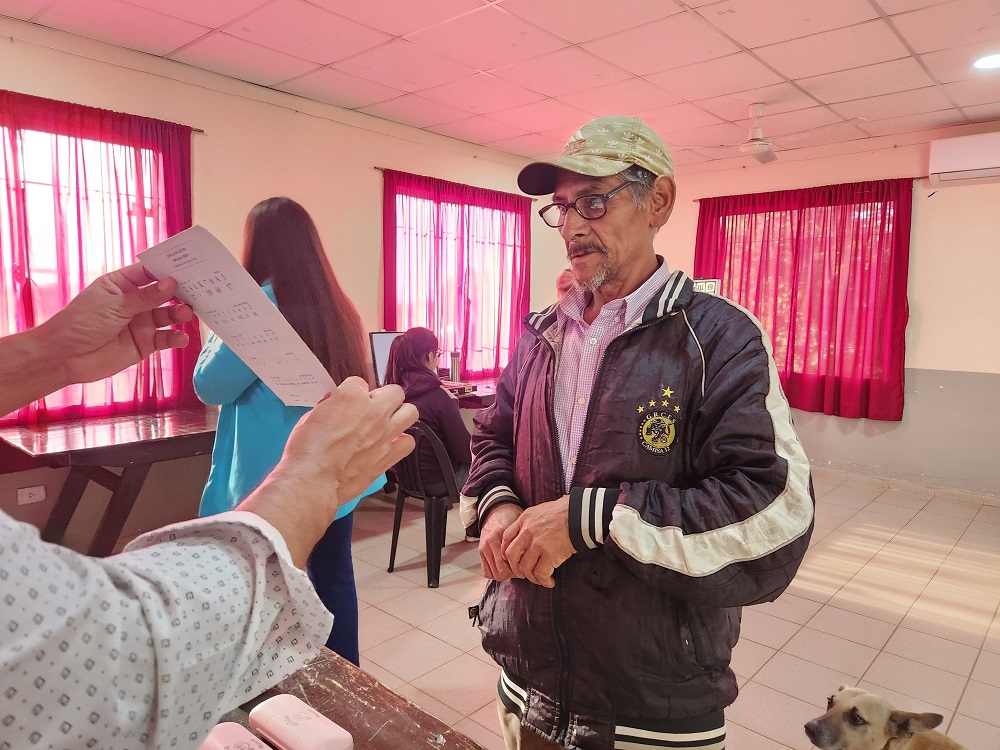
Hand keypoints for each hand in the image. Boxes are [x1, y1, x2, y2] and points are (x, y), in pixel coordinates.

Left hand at [40, 263, 192, 384]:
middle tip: (198, 290)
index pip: (149, 273)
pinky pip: (165, 338)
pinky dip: (175, 338)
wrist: (65, 358)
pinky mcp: (145, 343)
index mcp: (122, 285)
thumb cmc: (81, 324)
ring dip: (179, 314)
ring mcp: (140, 323)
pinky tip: (180, 337)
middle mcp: (133, 303)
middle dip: (180, 292)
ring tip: (187, 313)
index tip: (188, 267)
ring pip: (167, 316)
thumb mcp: (114, 305)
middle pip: (163, 294)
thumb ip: (145, 297)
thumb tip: (171, 282)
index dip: (167, 269)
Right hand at [241, 379, 417, 566]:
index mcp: (351, 397)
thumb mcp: (310, 417)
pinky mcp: (389, 455)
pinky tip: (389, 445)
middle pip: (394, 392)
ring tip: (387, 424)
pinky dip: (401, 442)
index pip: (360, 383)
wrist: (313, 480)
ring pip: (410, 412)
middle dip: (384, 398)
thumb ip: (329, 407)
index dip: (353, 393)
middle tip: (373, 409)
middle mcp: (374, 412)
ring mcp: (385, 433)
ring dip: (399, 415)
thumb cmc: (306, 450)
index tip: (348, 403)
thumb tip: (335, 405)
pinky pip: (408, 442)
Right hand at [479, 504, 522, 581]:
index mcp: (501, 534)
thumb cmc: (512, 517)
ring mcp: (484, 547)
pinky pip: (486, 572)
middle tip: (522, 569)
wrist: (498, 509)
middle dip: (513, 574)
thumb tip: (536, 557)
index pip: (509, 563)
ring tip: (513, 568)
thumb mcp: (521, 525)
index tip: (528, 567)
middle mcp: (490, 542)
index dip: (520, 570)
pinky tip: (504, 568)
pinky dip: (495, 573)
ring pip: (493, 574)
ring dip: (504, 575)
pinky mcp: (480, 551)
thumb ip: (525, 540)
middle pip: (501, 571)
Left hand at [501, 496, 574, 588]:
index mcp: (524, 519)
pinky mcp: (550, 554)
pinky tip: (550, 582)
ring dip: (531, 577)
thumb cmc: (565, 511)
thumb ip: (531, 522)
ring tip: (539, 579)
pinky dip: (544, 581)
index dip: (506, 551)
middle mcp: (527, 532)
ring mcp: (537, 544)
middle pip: (511, 555)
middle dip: (515, 568)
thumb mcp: (541, 510)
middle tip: (523, 573)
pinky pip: (540, 574)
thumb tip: (527, 535)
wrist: (581, 514)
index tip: (511, 559)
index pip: (506, 537)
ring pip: (525, 568)